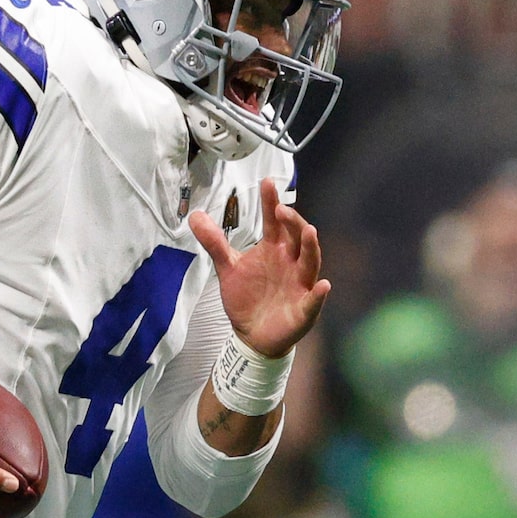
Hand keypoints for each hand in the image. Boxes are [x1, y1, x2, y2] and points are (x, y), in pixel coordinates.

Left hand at [189, 176, 328, 358]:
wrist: (252, 334)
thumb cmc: (247, 297)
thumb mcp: (228, 268)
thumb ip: (214, 242)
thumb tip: (194, 215)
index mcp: (275, 249)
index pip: (275, 222)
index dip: (271, 203)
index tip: (266, 182)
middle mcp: (291, 261)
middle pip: (296, 237)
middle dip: (292, 223)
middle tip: (281, 210)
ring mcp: (300, 284)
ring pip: (310, 262)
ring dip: (311, 248)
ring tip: (310, 232)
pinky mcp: (304, 308)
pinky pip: (314, 300)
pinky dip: (318, 294)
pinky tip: (322, 285)